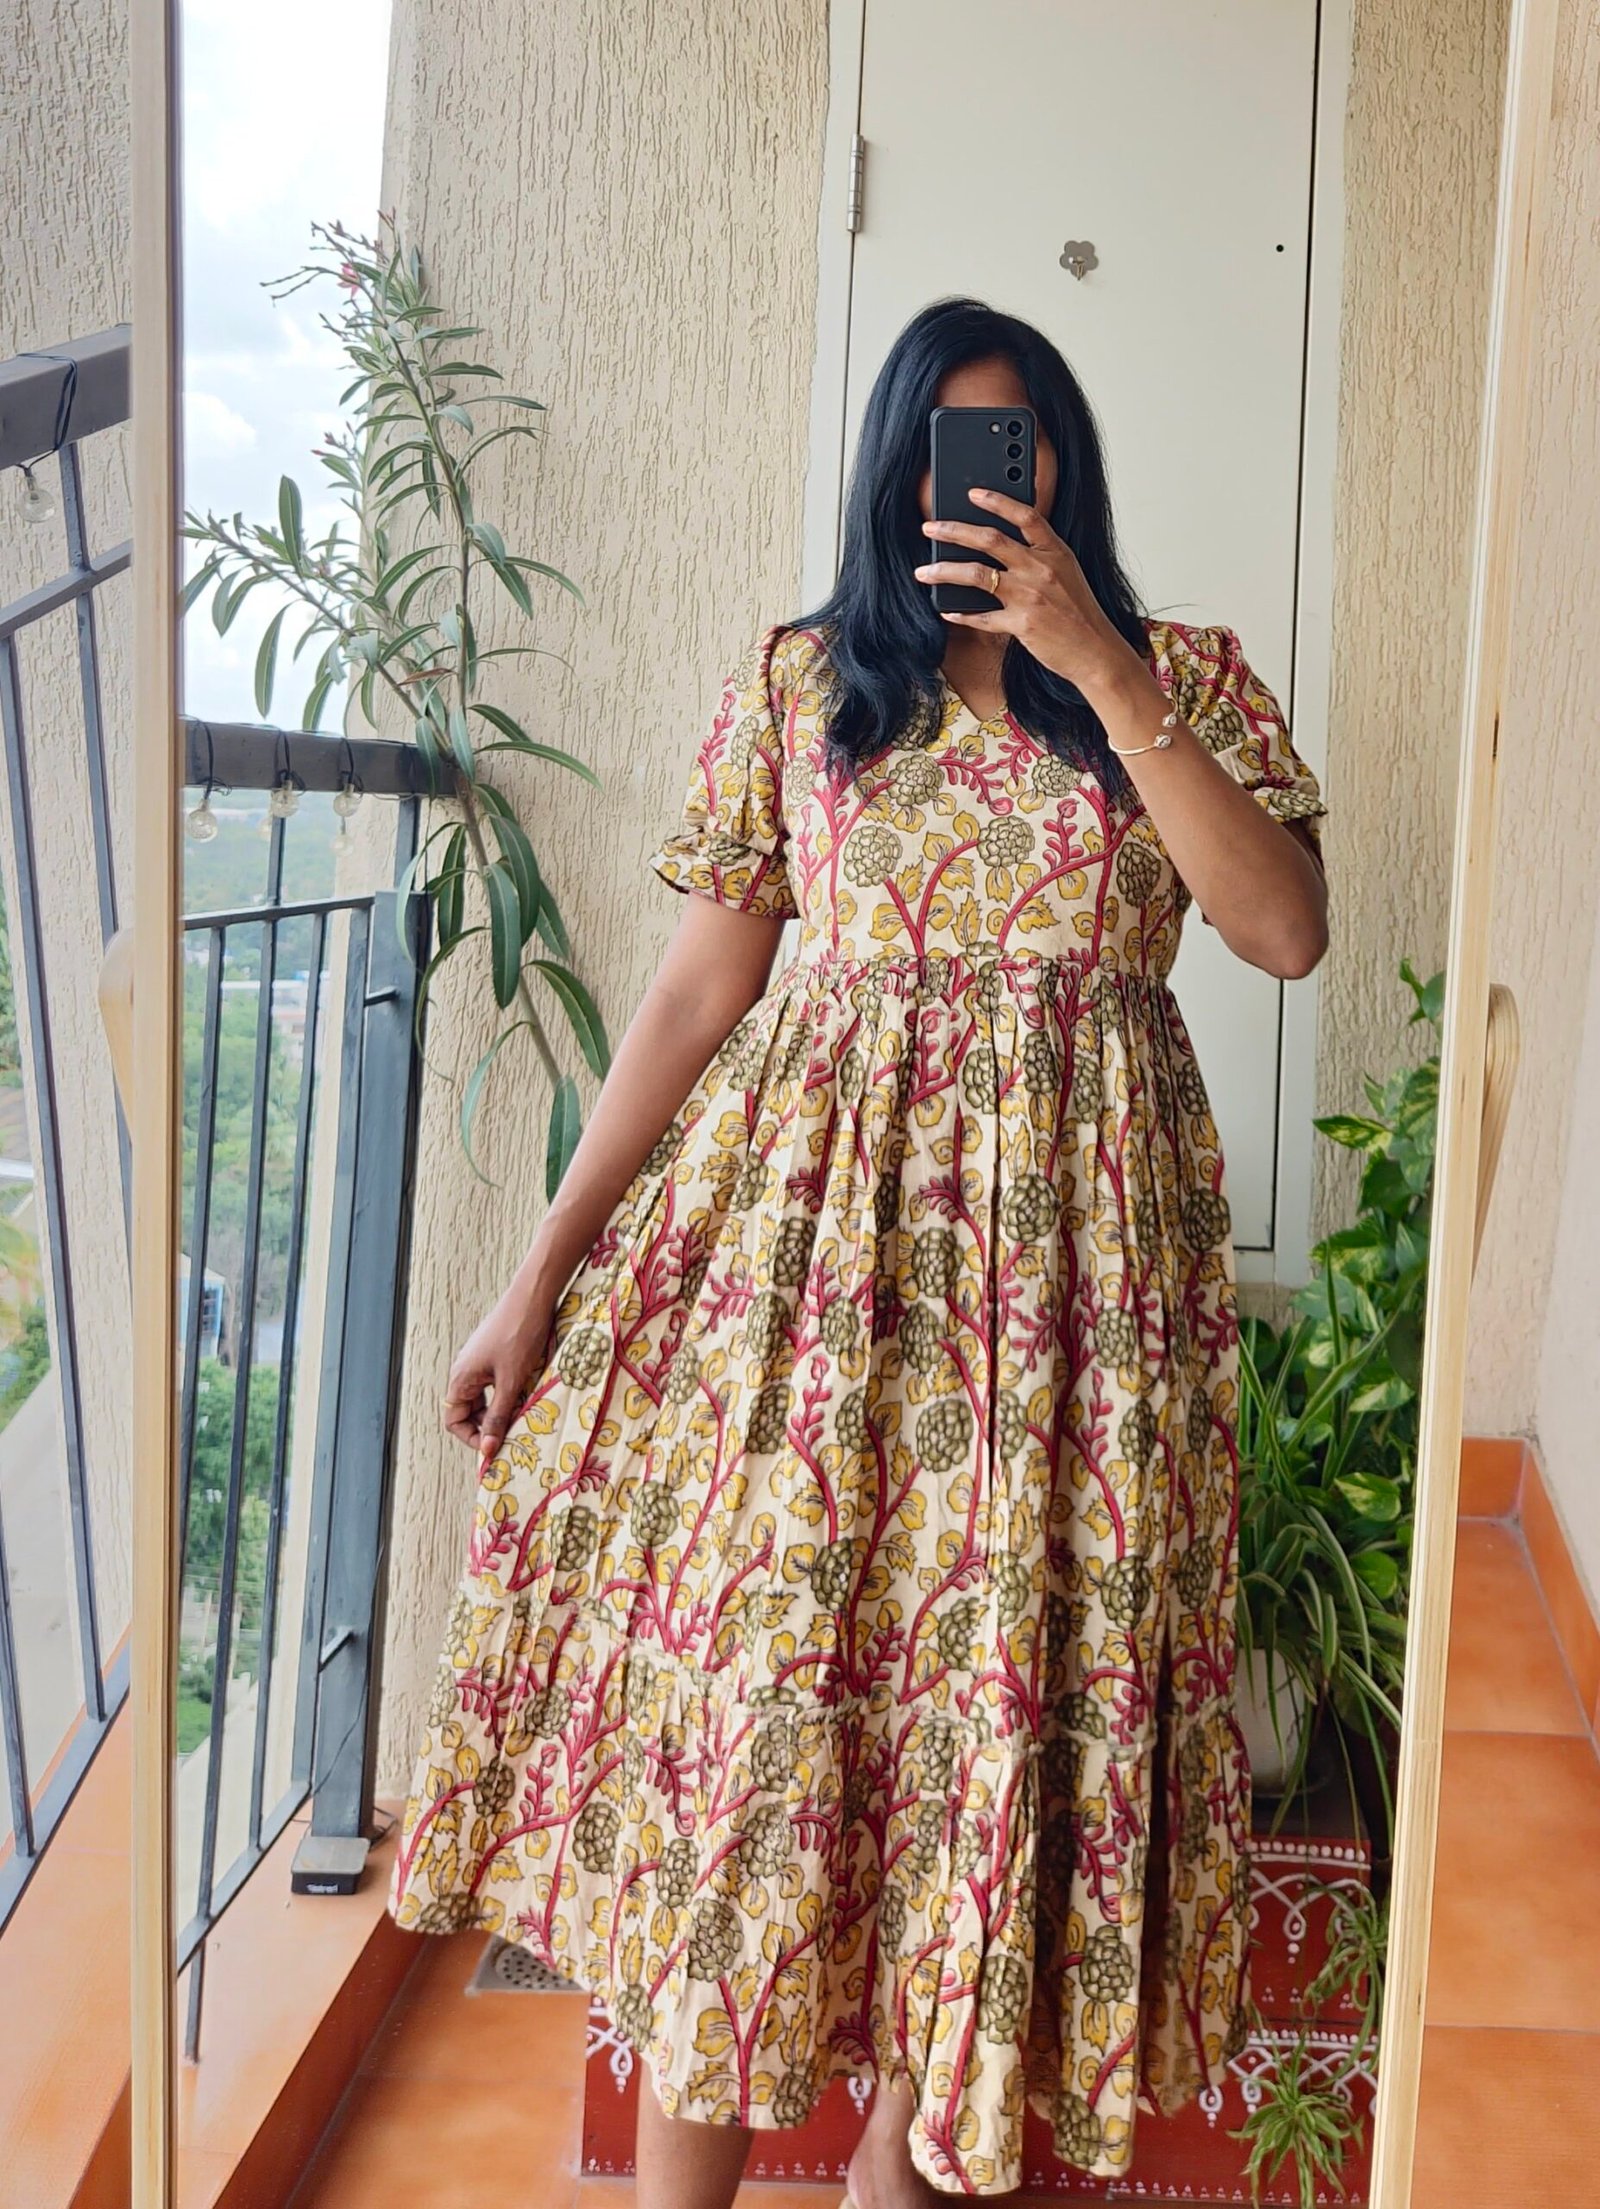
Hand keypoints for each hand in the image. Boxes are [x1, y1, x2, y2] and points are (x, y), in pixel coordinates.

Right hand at [439, 1279, 556, 1461]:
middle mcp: (464, 1370)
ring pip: (482, 1397)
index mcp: (461, 1378)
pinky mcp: (492, 1354)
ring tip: (519, 1418)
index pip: (453, 1420)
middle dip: (486, 1426)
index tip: (495, 1446)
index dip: (471, 1437)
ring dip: (497, 1411)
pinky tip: (523, 1396)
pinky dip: (505, 1395)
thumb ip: (498, 1417)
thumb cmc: (520, 1336)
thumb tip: (487, 1449)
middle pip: (467, 1411)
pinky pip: (492, 1383)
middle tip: (511, 1435)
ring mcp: (478, 1361)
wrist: (532, 1297)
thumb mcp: (511, 1382)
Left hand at [912, 485, 1139, 693]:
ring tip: (924, 571)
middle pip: (989, 540)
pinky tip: (946, 611)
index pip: (1025, 515)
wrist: (1096, 650)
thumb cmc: (1080, 612)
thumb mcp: (1067, 572)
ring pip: (976, 575)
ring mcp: (1029, 596)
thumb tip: (1002, 544)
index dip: (997, 501)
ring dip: (944, 570)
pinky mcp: (1021, 624)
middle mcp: (1040, 569)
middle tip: (930, 528)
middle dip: (953, 530)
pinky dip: (960, 614)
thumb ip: (1040, 554)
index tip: (973, 493)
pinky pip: (981, 617)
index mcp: (1055, 551)